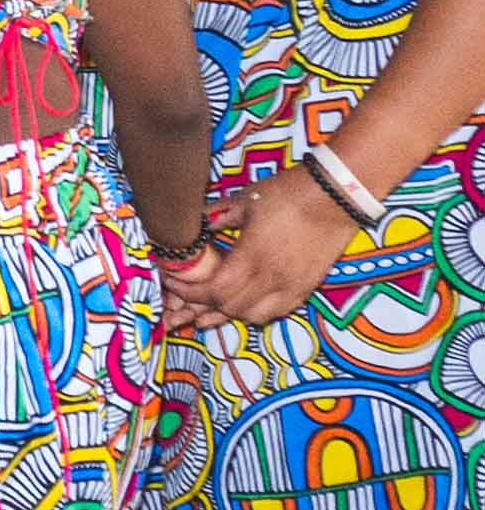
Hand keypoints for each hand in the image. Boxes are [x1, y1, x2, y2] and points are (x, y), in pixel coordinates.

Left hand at [165, 170, 354, 331]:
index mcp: (251, 258)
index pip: (212, 291)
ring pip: (254, 316)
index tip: (172, 284)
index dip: (188, 292)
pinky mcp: (308, 286)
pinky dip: (257, 313)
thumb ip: (214, 217)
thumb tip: (188, 224)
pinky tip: (246, 306)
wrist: (337, 196)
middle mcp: (272, 279)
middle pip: (229, 307)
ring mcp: (293, 286)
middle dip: (202, 304)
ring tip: (211, 306)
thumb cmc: (288, 194)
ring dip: (229, 313)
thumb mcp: (243, 201)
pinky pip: (279, 311)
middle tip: (186, 296)